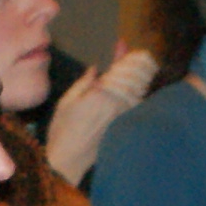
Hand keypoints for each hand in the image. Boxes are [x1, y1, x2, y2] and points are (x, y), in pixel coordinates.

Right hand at [42, 42, 158, 184]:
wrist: (69, 161)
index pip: (121, 68)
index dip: (126, 55)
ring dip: (143, 74)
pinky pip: (139, 102)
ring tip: (142, 62)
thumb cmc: (61, 131)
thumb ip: (84, 83)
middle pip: (137, 75)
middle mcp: (118, 102)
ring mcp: (125, 114)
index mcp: (101, 94)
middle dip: (139, 62)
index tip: (124, 44)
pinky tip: (139, 84)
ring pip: (142, 88)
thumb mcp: (66, 102)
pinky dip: (142, 90)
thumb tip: (97, 69)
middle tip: (139, 52)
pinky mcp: (127, 124)